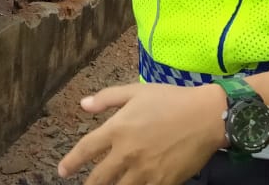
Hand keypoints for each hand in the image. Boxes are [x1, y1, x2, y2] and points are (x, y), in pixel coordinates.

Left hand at [59, 82, 225, 184]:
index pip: (86, 149)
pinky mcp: (164, 182)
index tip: (62, 171)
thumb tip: (83, 105)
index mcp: (117, 129)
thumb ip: (106, 98)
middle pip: (99, 178)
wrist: (206, 116)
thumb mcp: (135, 91)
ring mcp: (146, 170)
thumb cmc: (169, 100)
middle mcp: (127, 153)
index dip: (71, 162)